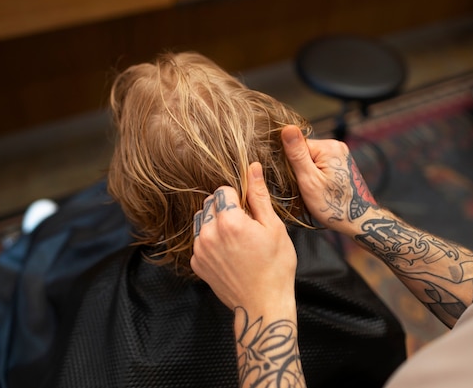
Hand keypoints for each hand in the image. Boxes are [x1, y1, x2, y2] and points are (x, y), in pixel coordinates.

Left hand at [191, 162, 296, 314]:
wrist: (263, 304)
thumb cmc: (275, 267)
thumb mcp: (273, 227)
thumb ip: (259, 196)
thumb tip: (252, 167)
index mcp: (229, 221)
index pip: (222, 190)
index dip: (238, 196)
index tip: (249, 210)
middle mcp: (209, 233)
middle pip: (210, 204)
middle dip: (225, 208)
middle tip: (245, 226)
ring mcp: (200, 250)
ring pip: (202, 221)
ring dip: (215, 223)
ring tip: (236, 239)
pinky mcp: (197, 263)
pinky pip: (199, 241)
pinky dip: (211, 241)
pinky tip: (229, 253)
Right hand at [282, 125, 377, 232]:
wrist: (359, 219)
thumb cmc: (334, 205)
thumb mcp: (309, 180)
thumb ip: (297, 154)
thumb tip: (287, 128)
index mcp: (328, 147)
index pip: (296, 146)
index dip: (290, 164)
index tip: (295, 180)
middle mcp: (336, 146)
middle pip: (303, 152)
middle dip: (299, 170)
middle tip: (305, 188)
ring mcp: (340, 155)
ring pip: (310, 159)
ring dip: (307, 174)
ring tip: (314, 190)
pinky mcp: (341, 164)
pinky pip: (319, 165)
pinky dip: (315, 176)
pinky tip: (320, 189)